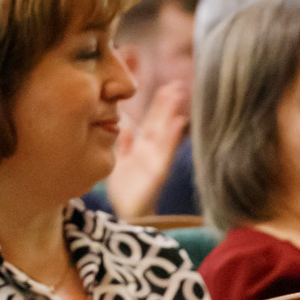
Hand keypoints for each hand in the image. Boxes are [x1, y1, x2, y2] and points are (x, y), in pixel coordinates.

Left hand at [104, 82, 187, 219]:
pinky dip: (172, 138)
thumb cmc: (125, 191)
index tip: (167, 87)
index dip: (159, 105)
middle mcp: (150, 152)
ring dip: (171, 114)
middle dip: (168, 104)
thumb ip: (123, 145)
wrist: (128, 215)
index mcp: (141, 148)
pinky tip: (179, 123)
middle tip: (177, 84)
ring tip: (178, 96)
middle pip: (160, 123)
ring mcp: (155, 161)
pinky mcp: (157, 173)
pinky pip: (165, 153)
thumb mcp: (120, 162)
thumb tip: (125, 126)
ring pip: (164, 133)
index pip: (152, 121)